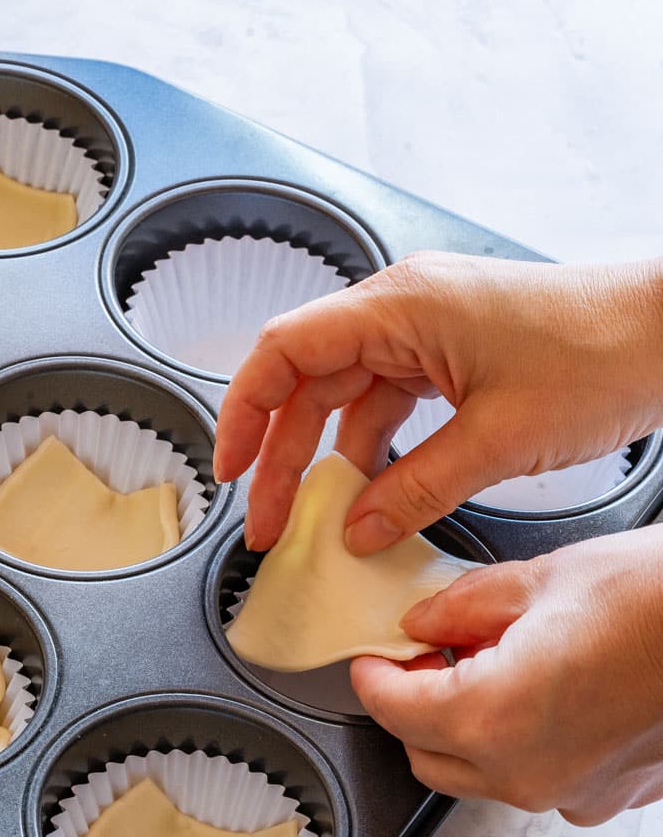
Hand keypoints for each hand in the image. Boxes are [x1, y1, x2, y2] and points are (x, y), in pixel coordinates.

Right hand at [213, 251, 662, 553]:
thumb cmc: (604, 353)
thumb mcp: (498, 440)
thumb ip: (415, 489)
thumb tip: (358, 530)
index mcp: (400, 307)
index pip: (284, 351)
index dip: (244, 412)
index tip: (232, 470)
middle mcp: (403, 309)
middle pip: (308, 382)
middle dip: (282, 457)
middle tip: (271, 523)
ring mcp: (427, 330)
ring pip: (346, 397)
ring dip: (326, 459)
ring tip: (314, 521)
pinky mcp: (451, 353)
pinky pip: (389, 403)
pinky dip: (374, 451)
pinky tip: (371, 496)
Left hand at [349, 528, 662, 824]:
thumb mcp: (544, 580)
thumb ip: (463, 608)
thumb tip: (423, 622)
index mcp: (496, 718)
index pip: (394, 711)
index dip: (371, 678)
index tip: (368, 659)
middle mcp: (529, 774)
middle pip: (429, 757)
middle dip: (413, 708)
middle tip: (424, 656)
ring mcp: (575, 793)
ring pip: (483, 774)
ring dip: (467, 728)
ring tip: (491, 662)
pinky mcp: (611, 794)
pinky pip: (542, 776)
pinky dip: (525, 741)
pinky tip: (547, 688)